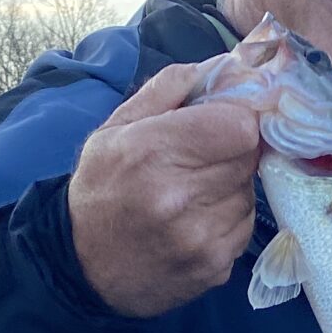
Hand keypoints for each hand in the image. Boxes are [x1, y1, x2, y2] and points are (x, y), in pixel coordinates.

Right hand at [68, 59, 262, 317]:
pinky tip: (197, 221)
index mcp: (152, 151)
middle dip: (233, 150)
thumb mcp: (115, 128)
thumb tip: (223, 64)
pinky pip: (244, 227)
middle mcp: (178, 197)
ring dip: (232, 187)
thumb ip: (167, 89)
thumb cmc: (101, 189)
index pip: (240, 125)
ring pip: (249, 193)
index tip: (224, 121)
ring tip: (194, 193)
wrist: (82, 268)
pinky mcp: (215, 268)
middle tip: (203, 157)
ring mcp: (199, 238)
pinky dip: (228, 219)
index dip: (238, 118)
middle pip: (249, 156)